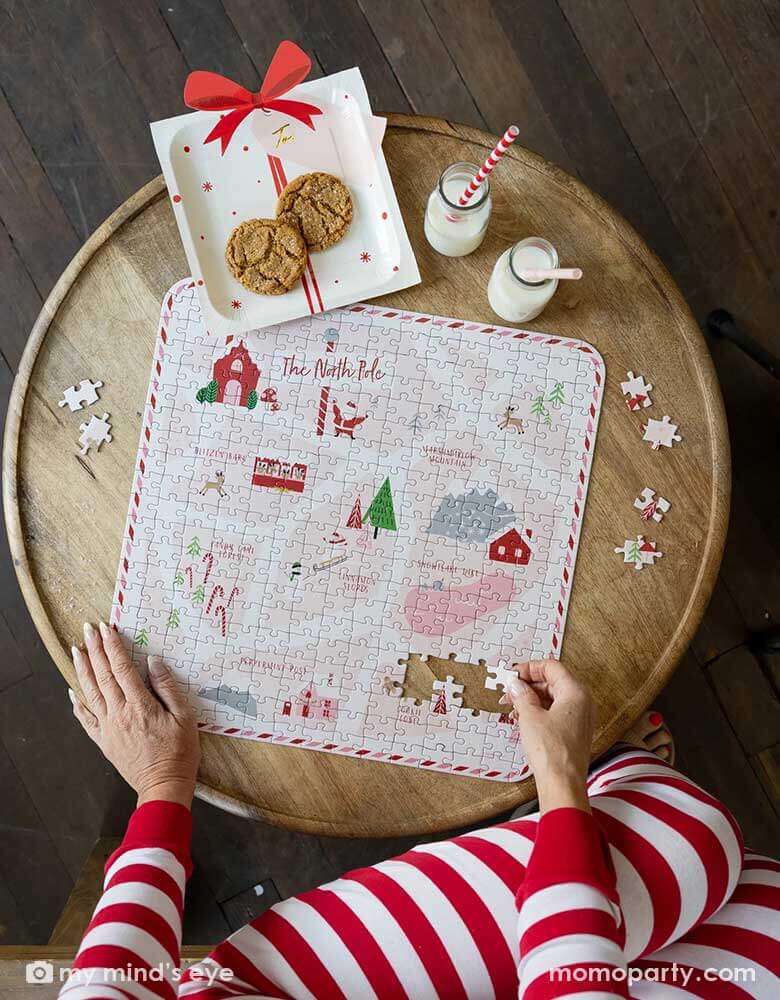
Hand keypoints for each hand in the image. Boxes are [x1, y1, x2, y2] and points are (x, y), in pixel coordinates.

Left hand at [69, 622, 200, 807]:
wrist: (163, 786)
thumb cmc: (179, 752)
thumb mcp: (185, 717)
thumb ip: (168, 687)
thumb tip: (154, 662)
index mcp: (140, 705)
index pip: (122, 668)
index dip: (113, 646)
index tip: (107, 628)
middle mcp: (119, 714)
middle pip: (102, 675)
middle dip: (95, 649)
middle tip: (88, 629)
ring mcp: (108, 728)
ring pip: (90, 693)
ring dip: (82, 669)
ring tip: (77, 650)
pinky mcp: (104, 741)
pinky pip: (85, 719)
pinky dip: (77, 703)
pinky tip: (73, 691)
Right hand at [500, 659, 593, 813]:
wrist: (562, 783)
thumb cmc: (551, 751)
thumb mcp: (530, 716)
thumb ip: (522, 694)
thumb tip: (516, 684)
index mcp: (576, 692)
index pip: (551, 667)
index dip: (529, 668)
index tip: (512, 675)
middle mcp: (583, 702)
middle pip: (552, 681)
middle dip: (528, 685)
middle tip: (508, 692)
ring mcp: (580, 717)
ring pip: (553, 698)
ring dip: (531, 699)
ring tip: (512, 708)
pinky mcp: (575, 731)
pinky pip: (556, 712)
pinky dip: (539, 711)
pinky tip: (522, 719)